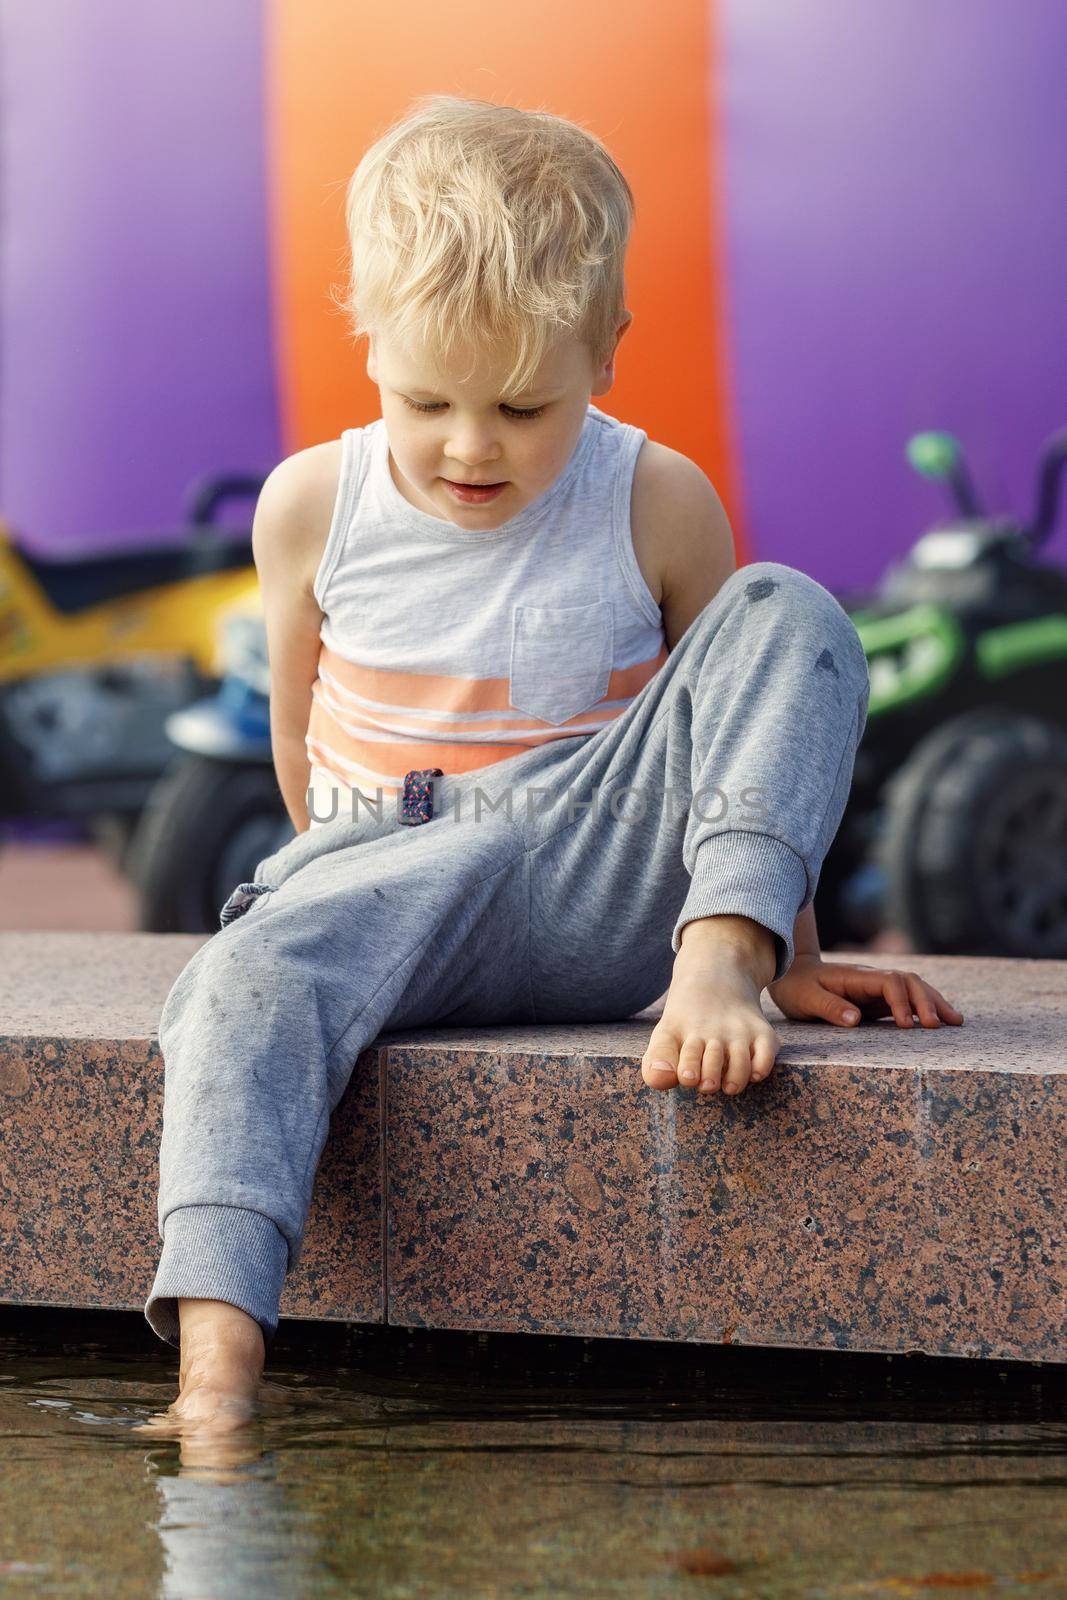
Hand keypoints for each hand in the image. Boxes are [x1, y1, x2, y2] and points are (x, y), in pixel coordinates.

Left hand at [766, 955, 964, 1028]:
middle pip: (909, 981)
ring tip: (956, 1022)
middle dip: (927, 1001)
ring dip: (935, 1003)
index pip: (889, 982)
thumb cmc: (796, 988)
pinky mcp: (878, 1000)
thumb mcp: (805, 999)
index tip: (906, 1025)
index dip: (901, 1001)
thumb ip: (828, 1007)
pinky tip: (942, 1022)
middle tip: (939, 1026)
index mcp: (856, 977)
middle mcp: (872, 979)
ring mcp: (877, 989)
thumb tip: (856, 1019)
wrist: (792, 975)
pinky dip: (926, 1009)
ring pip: (914, 989)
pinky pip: (907, 1002)